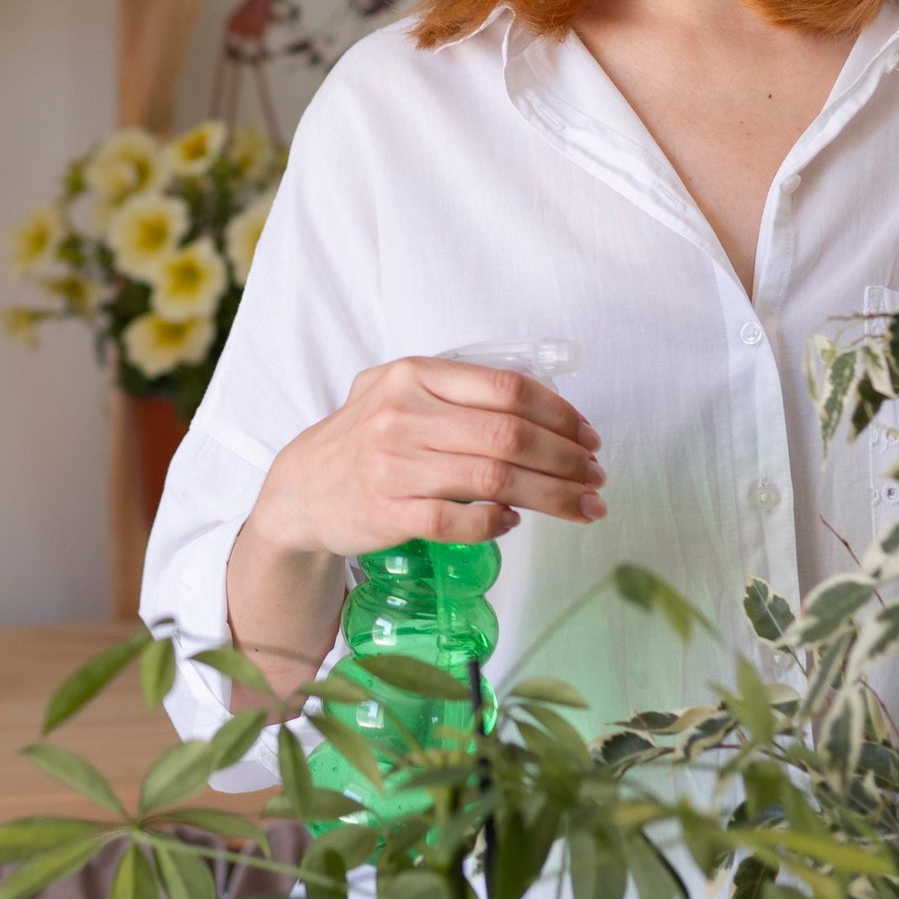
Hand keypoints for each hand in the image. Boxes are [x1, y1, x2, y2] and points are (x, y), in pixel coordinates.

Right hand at [244, 357, 606, 563]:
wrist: (301, 491)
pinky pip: (461, 520)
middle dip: (567, 459)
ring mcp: (394, 466)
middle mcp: (403, 416)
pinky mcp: (390, 513)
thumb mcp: (398, 392)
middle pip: (510, 435)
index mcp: (414, 376)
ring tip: (583, 505)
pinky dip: (498, 522)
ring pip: (496, 479)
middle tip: (596, 477)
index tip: (588, 436)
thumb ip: (457, 390)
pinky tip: (515, 520)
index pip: (506, 388)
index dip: (559, 413)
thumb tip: (544, 406)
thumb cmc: (365, 439)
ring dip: (553, 495)